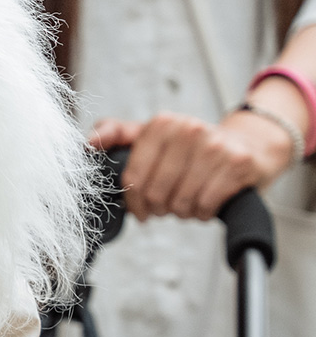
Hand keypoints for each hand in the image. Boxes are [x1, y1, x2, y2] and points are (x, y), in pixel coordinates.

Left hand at [89, 111, 294, 220]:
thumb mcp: (151, 134)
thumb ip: (116, 133)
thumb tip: (89, 143)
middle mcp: (188, 129)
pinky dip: (203, 213)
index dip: (133, 202)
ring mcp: (216, 145)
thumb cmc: (190, 147)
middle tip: (166, 207)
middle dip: (159, 208)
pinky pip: (207, 205)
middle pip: (156, 193)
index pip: (132, 177)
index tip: (140, 210)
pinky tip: (205, 206)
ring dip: (182, 212)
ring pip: (181, 202)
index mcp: (161, 124)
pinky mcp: (239, 163)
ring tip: (187, 203)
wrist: (248, 145)